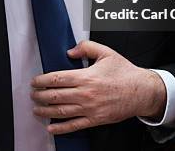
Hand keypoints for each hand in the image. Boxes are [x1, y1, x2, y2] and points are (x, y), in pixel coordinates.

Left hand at [31, 40, 166, 134]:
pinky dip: (60, 128)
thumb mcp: (106, 52)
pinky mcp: (95, 120)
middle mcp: (86, 94)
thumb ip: (86, 47)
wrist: (142, 91)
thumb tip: (70, 51)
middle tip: (32, 95)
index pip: (57, 79)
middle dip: (40, 96)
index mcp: (86, 76)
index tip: (35, 81)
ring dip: (45, 111)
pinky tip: (50, 127)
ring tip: (36, 109)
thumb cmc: (124, 72)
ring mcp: (90, 108)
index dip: (42, 80)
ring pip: (61, 111)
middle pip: (55, 96)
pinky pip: (74, 125)